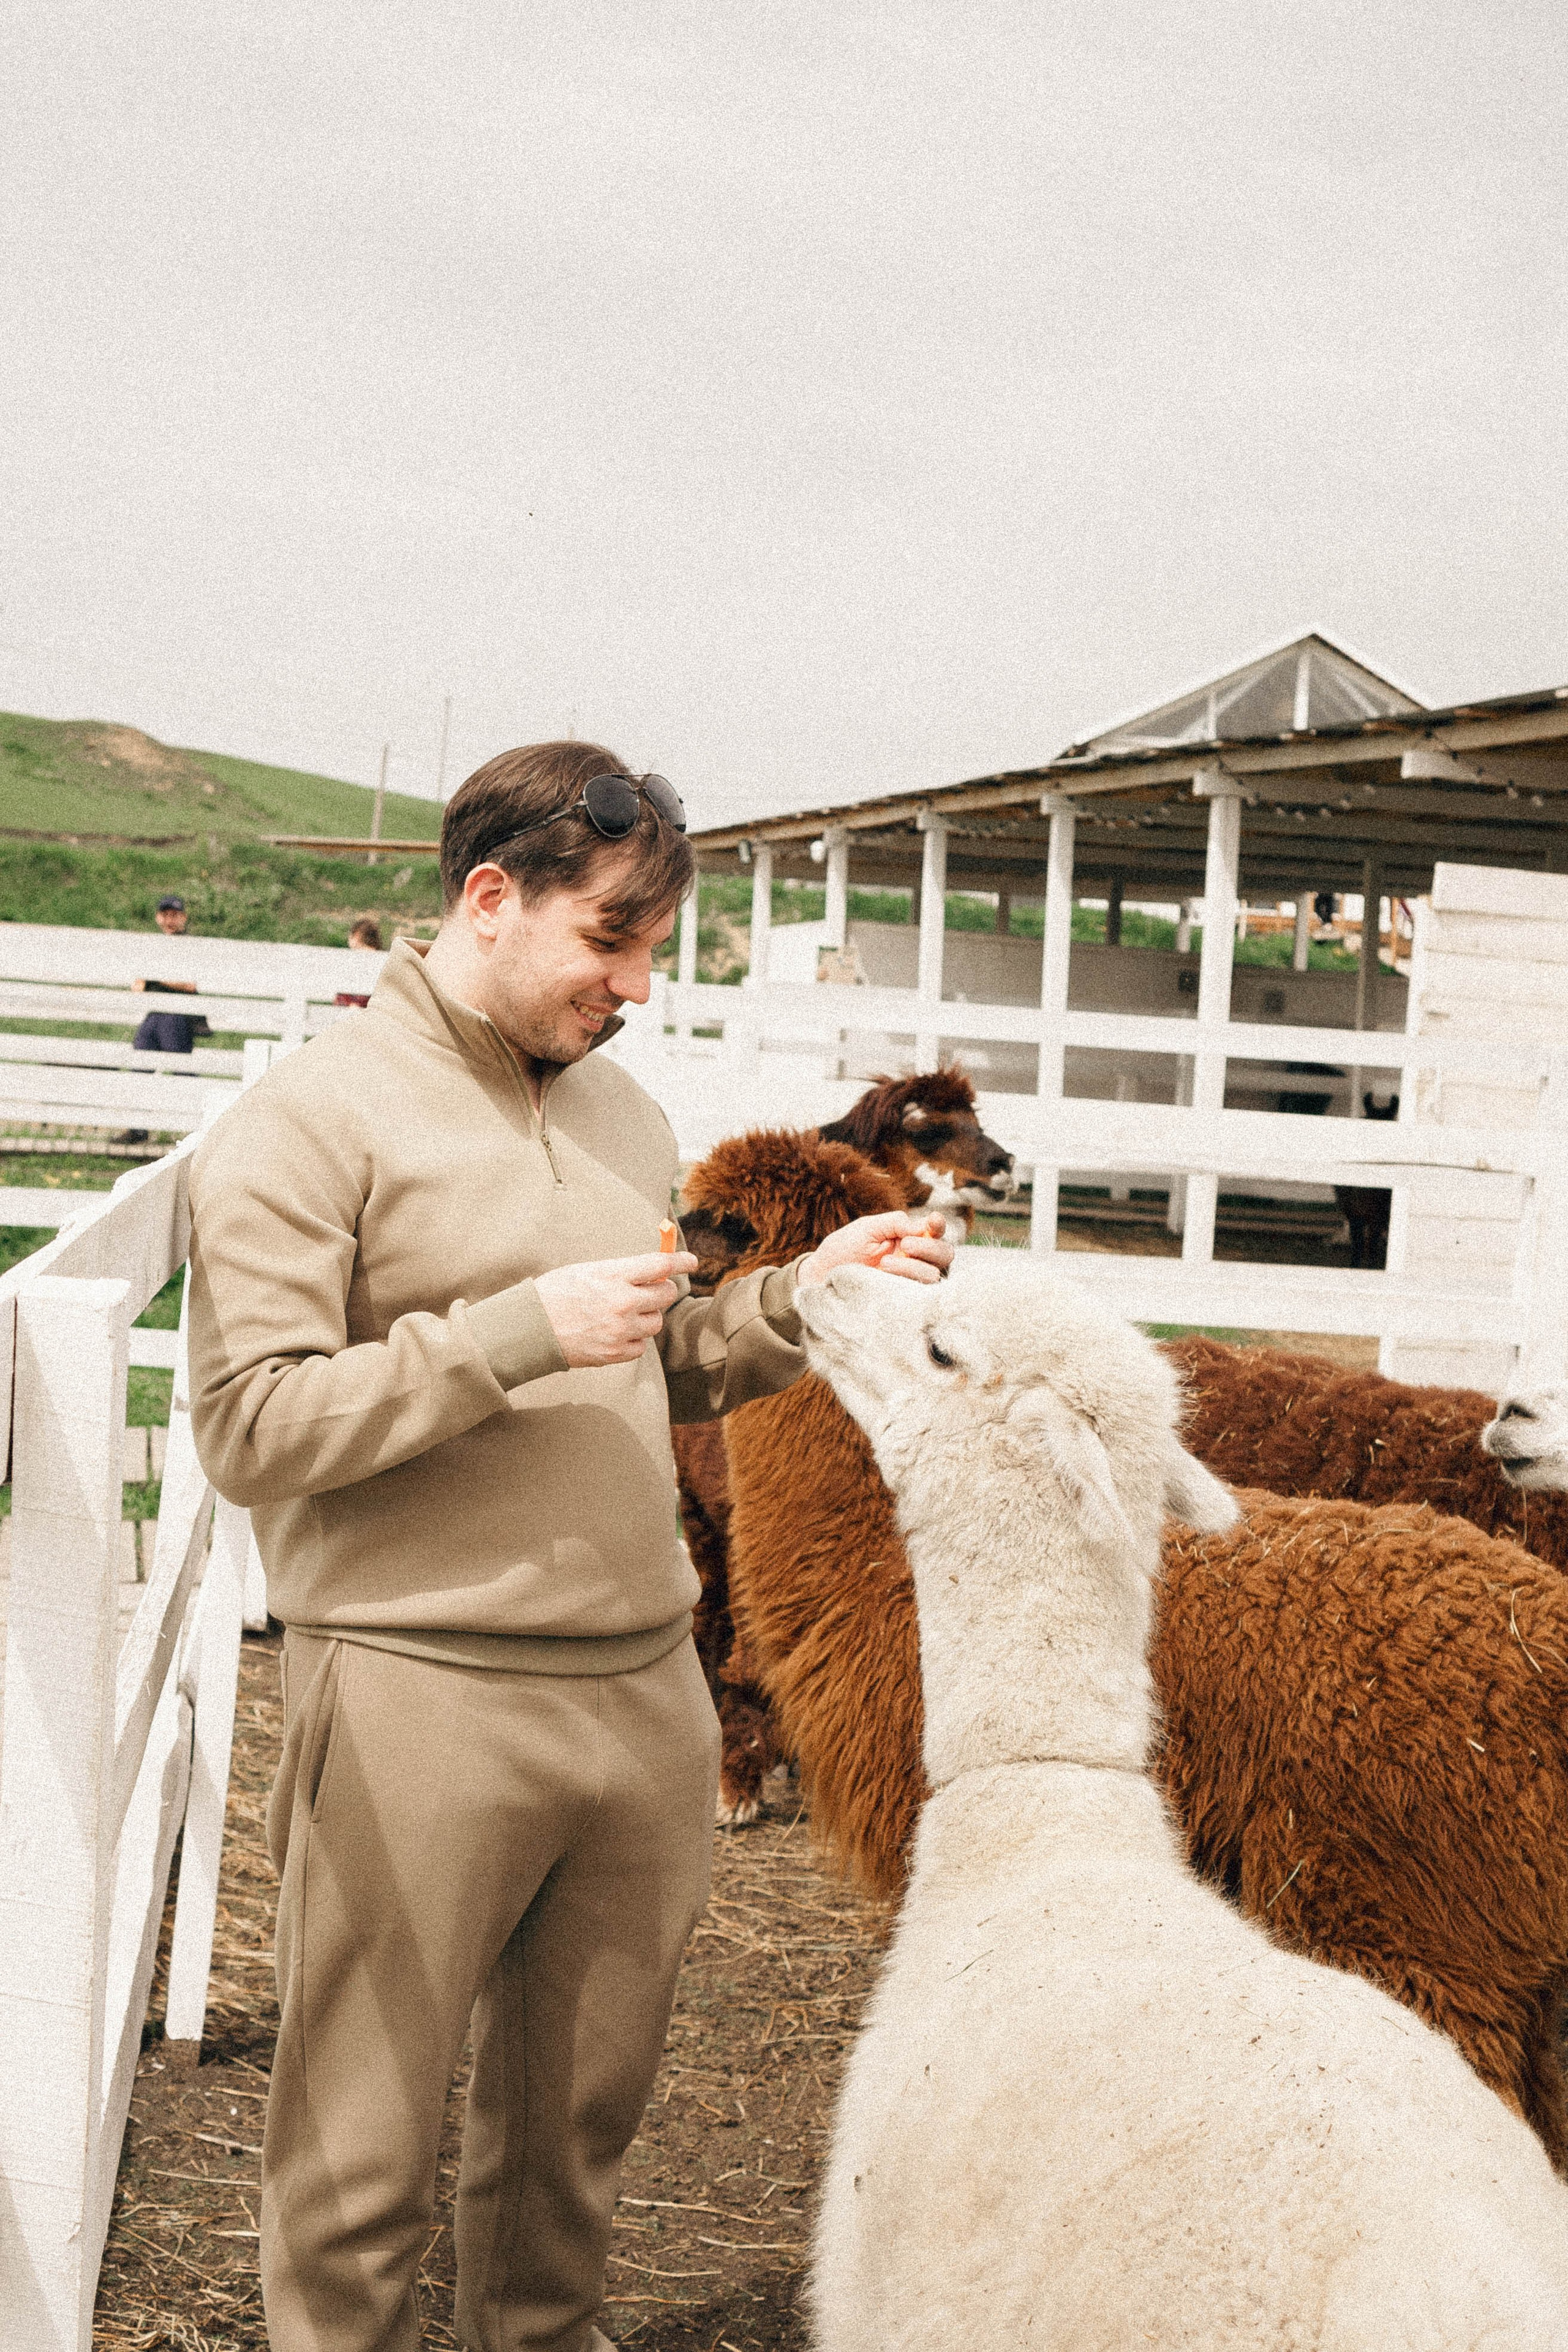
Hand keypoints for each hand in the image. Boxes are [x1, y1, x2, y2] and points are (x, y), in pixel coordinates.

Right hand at [535, 1250, 699, 1366]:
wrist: (530, 1328)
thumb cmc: (555, 1293)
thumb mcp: (587, 1271)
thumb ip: (621, 1271)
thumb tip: (652, 1271)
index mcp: (614, 1276)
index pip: (661, 1265)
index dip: (681, 1261)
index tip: (691, 1261)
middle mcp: (622, 1302)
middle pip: (666, 1295)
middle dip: (661, 1291)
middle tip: (650, 1290)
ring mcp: (621, 1330)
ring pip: (656, 1322)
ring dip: (647, 1317)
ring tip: (623, 1314)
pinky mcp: (616, 1353)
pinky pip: (641, 1345)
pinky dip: (633, 1339)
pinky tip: (614, 1332)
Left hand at [797, 1210, 952, 1288]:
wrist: (823, 1278)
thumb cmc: (844, 1249)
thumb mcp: (867, 1228)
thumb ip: (894, 1222)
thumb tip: (923, 1226)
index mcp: (910, 1238)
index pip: (936, 1231)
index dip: (939, 1226)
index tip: (933, 1221)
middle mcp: (917, 1260)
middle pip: (946, 1254)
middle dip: (930, 1247)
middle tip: (906, 1245)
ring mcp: (912, 1282)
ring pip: (935, 1275)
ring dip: (912, 1267)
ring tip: (883, 1265)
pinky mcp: (905, 1301)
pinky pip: (922, 1296)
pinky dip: (908, 1283)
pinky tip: (888, 1279)